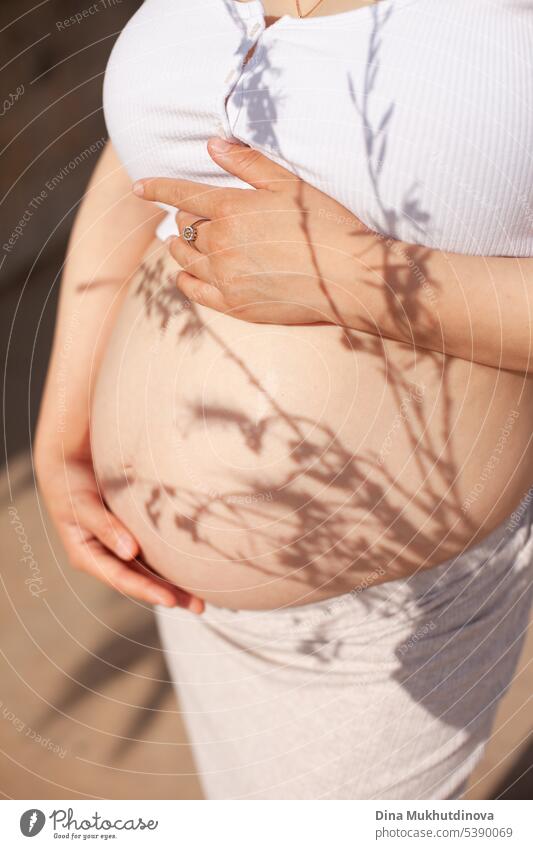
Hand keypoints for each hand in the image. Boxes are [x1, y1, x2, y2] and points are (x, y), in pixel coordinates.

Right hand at [35, 447, 203, 612]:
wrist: (68, 464)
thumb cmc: (70, 484)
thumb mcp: (82, 505)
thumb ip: (105, 527)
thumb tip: (130, 551)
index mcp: (88, 556)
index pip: (121, 579)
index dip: (146, 590)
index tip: (171, 600)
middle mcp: (107, 557)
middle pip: (141, 580)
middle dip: (170, 594)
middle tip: (200, 607)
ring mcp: (120, 546)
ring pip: (151, 570)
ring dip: (176, 583)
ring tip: (203, 597)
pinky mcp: (133, 534)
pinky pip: (155, 552)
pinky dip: (173, 561)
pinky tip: (194, 568)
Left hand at [133, 137, 364, 325]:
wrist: (348, 277)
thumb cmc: (325, 225)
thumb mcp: (289, 184)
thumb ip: (248, 164)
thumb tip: (212, 146)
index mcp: (232, 208)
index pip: (181, 194)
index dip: (157, 188)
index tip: (138, 187)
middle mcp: (221, 243)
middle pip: (184, 227)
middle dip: (184, 218)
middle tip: (194, 216)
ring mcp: (225, 277)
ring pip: (184, 258)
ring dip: (182, 247)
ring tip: (188, 242)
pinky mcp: (234, 305)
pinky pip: (193, 291)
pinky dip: (185, 279)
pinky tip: (187, 275)